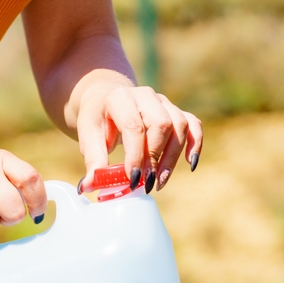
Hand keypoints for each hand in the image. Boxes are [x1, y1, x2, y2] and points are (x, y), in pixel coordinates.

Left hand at [74, 82, 202, 193]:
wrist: (106, 101)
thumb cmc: (98, 120)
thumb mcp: (88, 136)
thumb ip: (93, 160)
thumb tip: (87, 187)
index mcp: (120, 98)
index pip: (134, 126)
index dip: (136, 155)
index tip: (134, 179)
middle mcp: (145, 95)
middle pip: (162, 124)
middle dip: (156, 157)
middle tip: (147, 182)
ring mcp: (164, 102)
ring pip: (180, 125)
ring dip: (173, 157)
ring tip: (160, 181)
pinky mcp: (176, 111)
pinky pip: (194, 124)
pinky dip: (195, 144)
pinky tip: (190, 164)